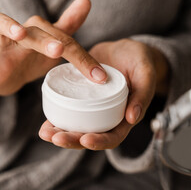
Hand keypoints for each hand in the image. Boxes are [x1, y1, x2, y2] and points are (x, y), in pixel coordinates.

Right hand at [0, 0, 106, 95]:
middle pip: (33, 29)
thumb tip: (86, 0)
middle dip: (45, 39)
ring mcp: (1, 42)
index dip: (80, 57)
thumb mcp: (53, 46)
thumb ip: (69, 25)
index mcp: (40, 31)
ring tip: (20, 34)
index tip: (98, 76)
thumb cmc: (32, 58)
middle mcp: (21, 31)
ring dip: (9, 26)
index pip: (63, 38)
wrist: (5, 75)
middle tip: (59, 49)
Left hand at [39, 39, 169, 149]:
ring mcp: (91, 110)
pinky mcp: (79, 99)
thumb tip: (132, 118)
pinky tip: (45, 121)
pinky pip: (67, 112)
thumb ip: (143, 93)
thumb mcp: (145, 72)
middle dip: (72, 141)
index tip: (85, 139)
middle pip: (89, 136)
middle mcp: (106, 117)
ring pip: (75, 128)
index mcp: (124, 117)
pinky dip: (56, 118)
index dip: (99, 142)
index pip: (112, 137)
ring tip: (45, 133)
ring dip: (60, 133)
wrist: (123, 49)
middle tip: (56, 138)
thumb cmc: (139, 60)